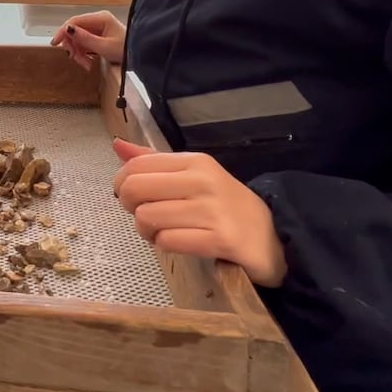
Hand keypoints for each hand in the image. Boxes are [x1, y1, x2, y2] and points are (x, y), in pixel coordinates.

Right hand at [50, 10, 126, 70]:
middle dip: (73, 46)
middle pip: (75, 30)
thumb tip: (67, 29)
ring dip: (78, 53)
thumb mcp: (104, 47)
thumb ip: (85, 38)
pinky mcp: (99, 36)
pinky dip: (84, 54)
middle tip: (75, 59)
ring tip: (86, 65)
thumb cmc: (127, 49)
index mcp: (100, 18)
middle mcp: (98, 20)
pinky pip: (85, 44)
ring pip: (79, 39)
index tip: (55, 44)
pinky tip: (89, 63)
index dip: (63, 32)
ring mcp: (99, 28)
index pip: (74, 21)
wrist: (142, 55)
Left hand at [110, 138, 287, 286]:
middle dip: (130, 208)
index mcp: (195, 161)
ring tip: (165, 233)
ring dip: (148, 232)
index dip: (121, 184)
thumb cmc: (225, 206)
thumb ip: (154, 163)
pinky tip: (180, 243)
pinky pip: (168, 241)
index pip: (136, 165)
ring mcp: (213, 210)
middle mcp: (203, 180)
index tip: (134, 198)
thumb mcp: (193, 176)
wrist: (274, 236)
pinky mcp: (220, 239)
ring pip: (147, 218)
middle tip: (147, 217)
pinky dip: (166, 246)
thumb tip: (117, 145)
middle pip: (134, 189)